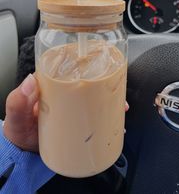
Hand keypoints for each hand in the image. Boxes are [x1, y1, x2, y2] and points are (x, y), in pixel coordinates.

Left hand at [3, 74, 129, 152]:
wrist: (24, 154)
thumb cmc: (19, 129)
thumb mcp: (17, 114)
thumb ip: (18, 101)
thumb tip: (31, 81)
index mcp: (53, 84)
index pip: (73, 68)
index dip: (89, 65)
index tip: (103, 65)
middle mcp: (67, 93)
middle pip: (91, 84)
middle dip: (108, 85)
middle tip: (116, 91)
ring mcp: (75, 108)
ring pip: (97, 99)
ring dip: (111, 101)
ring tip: (120, 107)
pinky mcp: (80, 123)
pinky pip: (97, 117)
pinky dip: (108, 118)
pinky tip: (116, 122)